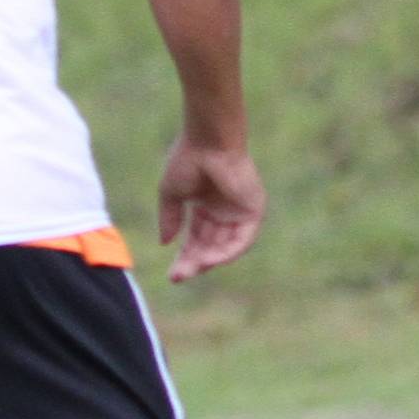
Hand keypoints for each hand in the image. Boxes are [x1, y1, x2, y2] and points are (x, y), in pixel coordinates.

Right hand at [158, 136, 264, 280]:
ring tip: (191, 269)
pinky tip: (208, 260)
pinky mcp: (253, 211)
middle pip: (209, 246)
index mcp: (206, 206)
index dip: (184, 256)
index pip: (196, 239)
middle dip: (193, 262)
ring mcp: (240, 212)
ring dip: (208, 261)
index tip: (171, 275)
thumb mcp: (171, 195)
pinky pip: (242, 240)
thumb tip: (165, 243)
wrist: (207, 141)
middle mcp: (224, 212)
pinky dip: (227, 252)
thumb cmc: (187, 160)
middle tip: (178, 277)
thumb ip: (170, 219)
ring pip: (225, 247)